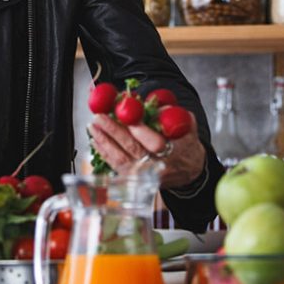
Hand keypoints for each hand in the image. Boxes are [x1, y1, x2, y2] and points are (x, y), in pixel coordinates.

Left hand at [88, 112, 204, 188]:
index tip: (127, 116)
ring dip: (104, 141)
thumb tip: (153, 104)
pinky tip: (96, 140)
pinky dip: (104, 152)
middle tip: (100, 117)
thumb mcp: (188, 127)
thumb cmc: (187, 145)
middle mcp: (157, 166)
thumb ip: (173, 114)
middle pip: (132, 149)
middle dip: (113, 131)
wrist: (190, 172)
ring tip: (93, 126)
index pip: (155, 142)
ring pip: (120, 159)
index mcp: (174, 153)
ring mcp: (145, 175)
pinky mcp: (135, 180)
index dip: (139, 130)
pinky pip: (116, 166)